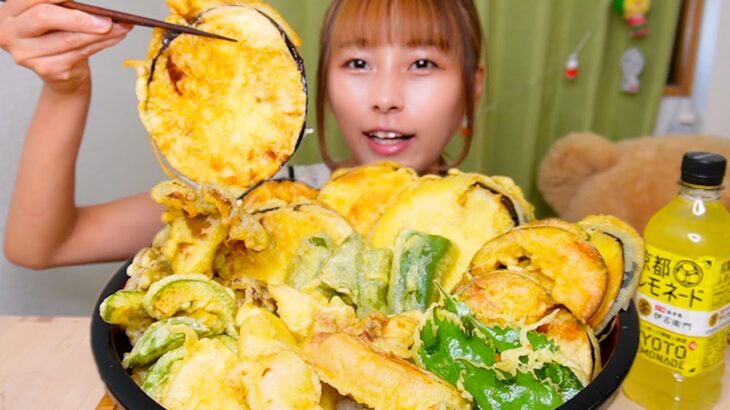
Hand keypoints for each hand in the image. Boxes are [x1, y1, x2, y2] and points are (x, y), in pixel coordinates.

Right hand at [0, 0, 132, 94]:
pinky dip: (102, 44)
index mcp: (10, 12)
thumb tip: (95, 8)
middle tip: (107, 20)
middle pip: (44, 17)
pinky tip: (116, 37)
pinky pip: (79, 54)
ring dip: (101, 33)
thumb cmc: (56, 37)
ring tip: (122, 26)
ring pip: (69, 39)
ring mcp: (26, 54)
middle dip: (80, 17)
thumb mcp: (56, 16)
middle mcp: (10, 32)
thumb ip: (65, 8)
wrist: (60, 73)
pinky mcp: (45, 70)